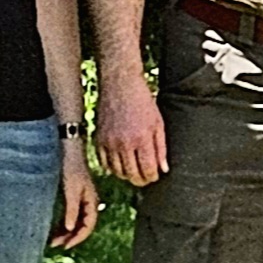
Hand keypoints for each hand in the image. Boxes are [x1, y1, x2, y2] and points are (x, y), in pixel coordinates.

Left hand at [48, 136, 100, 249]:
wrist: (67, 147)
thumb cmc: (70, 166)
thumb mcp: (71, 189)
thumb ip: (71, 209)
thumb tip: (69, 229)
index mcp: (91, 201)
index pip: (88, 226)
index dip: (77, 238)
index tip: (65, 246)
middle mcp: (87, 201)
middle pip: (80, 225)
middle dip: (69, 237)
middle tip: (55, 245)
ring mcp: (79, 198)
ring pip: (73, 220)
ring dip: (64, 231)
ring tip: (51, 240)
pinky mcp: (71, 194)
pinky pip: (68, 213)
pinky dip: (61, 222)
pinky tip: (52, 227)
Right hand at [93, 73, 168, 187]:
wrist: (120, 83)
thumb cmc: (142, 101)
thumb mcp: (158, 123)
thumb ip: (161, 148)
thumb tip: (163, 169)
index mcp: (142, 139)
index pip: (147, 171)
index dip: (152, 177)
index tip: (155, 175)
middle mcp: (124, 143)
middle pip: (132, 175)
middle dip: (141, 179)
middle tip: (145, 177)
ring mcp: (109, 141)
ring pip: (117, 172)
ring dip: (126, 175)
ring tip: (133, 170)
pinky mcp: (99, 138)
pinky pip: (104, 163)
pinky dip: (112, 168)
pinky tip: (120, 164)